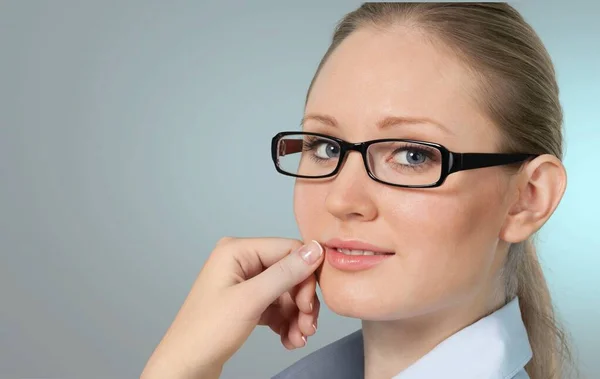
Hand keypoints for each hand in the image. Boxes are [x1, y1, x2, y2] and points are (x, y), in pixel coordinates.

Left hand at [140, 237, 323, 378]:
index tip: (309, 305)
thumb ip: (285, 273)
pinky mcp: (246, 302)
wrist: (185, 367)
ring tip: (298, 338)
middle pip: (290, 273)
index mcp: (237, 250)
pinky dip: (287, 322)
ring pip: (286, 293)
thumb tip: (315, 250)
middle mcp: (241, 261)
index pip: (289, 250)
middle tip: (307, 326)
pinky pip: (277, 306)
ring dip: (297, 316)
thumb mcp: (251, 300)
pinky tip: (289, 339)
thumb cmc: (205, 332)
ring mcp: (243, 283)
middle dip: (302, 301)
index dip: (306, 276)